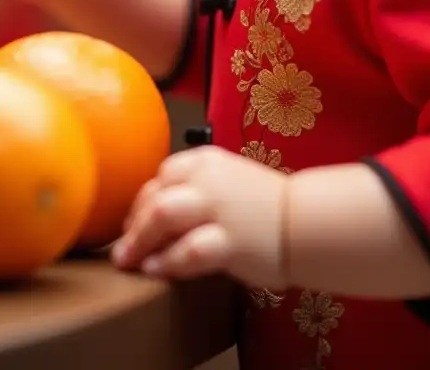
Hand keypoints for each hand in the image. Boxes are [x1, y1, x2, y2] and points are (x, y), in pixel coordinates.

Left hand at [111, 145, 288, 289]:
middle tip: (124, 249)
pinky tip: (155, 270)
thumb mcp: (226, 180)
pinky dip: (166, 261)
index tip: (134, 223)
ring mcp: (218, 208)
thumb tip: (152, 213)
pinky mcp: (228, 241)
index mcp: (206, 160)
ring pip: (163, 214)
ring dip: (140, 240)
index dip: (141, 202)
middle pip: (155, 196)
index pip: (161, 176)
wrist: (306, 221)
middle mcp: (209, 178)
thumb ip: (193, 187)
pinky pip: (186, 250)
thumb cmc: (265, 206)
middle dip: (134, 225)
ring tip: (130, 260)